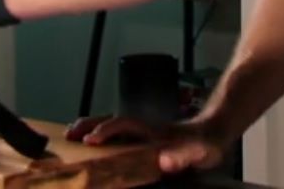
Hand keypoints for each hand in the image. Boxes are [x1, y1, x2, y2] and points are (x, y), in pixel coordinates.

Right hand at [65, 115, 226, 173]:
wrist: (215, 132)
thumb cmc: (207, 145)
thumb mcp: (202, 153)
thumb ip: (185, 157)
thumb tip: (166, 162)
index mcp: (154, 132)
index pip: (124, 125)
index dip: (107, 131)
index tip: (91, 141)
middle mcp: (145, 129)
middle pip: (111, 120)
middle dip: (89, 125)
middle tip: (69, 134)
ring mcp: (143, 132)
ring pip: (112, 124)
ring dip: (91, 127)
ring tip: (71, 136)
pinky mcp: (143, 138)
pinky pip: (117, 133)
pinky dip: (101, 133)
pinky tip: (92, 143)